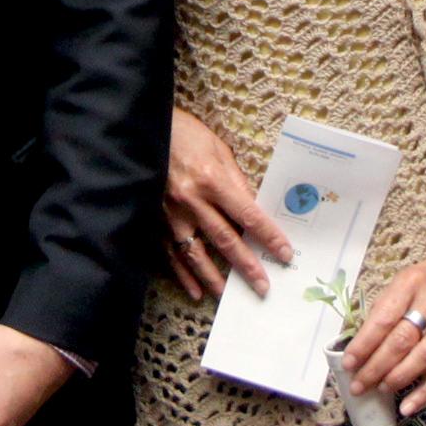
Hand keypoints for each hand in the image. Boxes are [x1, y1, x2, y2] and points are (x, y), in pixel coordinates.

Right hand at [162, 107, 291, 303]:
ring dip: (213, 278)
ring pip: (195, 253)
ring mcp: (170, 214)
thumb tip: (253, 206)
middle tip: (262, 287)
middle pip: (224, 240)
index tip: (283, 253)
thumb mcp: (217, 149)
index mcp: (211, 180)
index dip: (267, 237)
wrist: (142, 130)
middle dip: (246, 265)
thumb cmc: (184, 134)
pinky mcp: (154, 220)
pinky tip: (195, 291)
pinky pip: (169, 253)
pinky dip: (182, 274)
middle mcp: (191, 200)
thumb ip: (235, 180)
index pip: (247, 215)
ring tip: (228, 295)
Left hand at [342, 221, 425, 419]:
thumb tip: (359, 346)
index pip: (383, 319)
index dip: (364, 344)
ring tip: (379, 390)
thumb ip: (382, 310)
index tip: (348, 362)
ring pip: (423, 357)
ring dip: (398, 378)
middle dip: (376, 366)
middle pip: (401, 340)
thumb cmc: (424, 279)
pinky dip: (424, 392)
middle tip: (358, 384)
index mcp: (410, 285)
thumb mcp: (400, 282)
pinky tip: (408, 407)